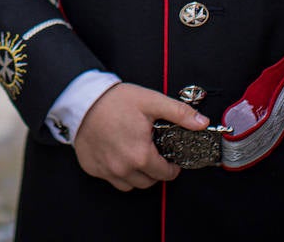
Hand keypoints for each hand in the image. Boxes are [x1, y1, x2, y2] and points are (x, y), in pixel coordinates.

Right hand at [72, 82, 207, 191]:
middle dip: (155, 171)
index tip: (171, 161)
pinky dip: (117, 172)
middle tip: (153, 155)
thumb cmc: (114, 101)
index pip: (165, 174)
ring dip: (137, 175)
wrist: (81, 100)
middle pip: (149, 181)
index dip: (172, 167)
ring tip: (136, 156)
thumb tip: (201, 123)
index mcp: (141, 155)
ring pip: (130, 184)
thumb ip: (179, 113)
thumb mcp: (151, 101)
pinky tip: (117, 155)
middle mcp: (123, 168)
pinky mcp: (93, 168)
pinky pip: (111, 179)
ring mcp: (106, 170)